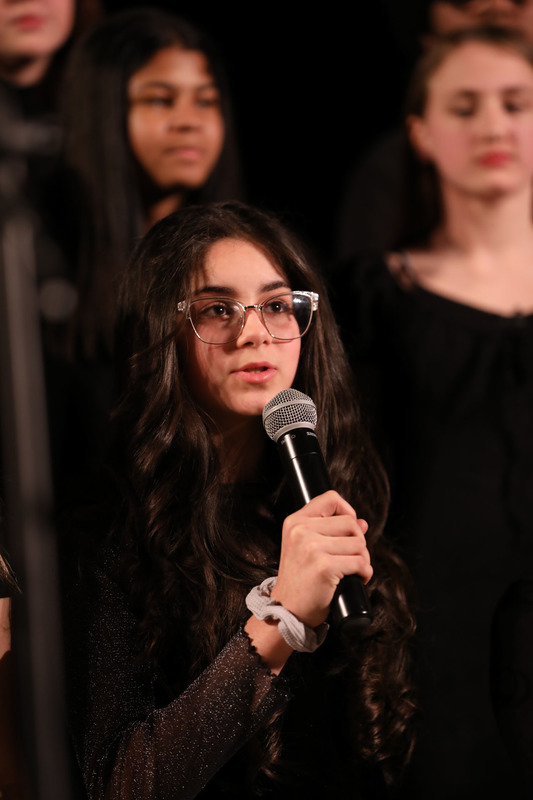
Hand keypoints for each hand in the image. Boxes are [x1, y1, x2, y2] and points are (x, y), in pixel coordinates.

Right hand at [271, 490, 371, 628]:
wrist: (287, 610)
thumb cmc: (300, 580)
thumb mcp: (306, 548)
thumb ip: (332, 531)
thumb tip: (362, 522)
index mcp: (295, 522)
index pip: (331, 498)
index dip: (347, 511)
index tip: (349, 528)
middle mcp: (301, 531)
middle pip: (351, 523)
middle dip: (358, 542)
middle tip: (349, 558)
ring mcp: (312, 548)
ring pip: (359, 543)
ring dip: (363, 559)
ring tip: (350, 570)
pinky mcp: (325, 567)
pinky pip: (361, 562)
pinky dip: (365, 573)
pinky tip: (356, 579)